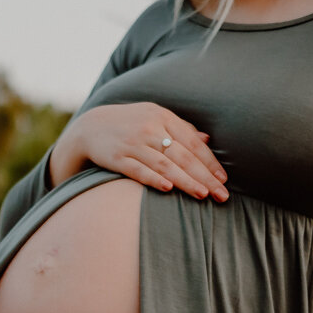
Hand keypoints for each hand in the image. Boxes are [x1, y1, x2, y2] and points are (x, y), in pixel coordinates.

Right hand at [50, 102, 228, 201]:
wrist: (89, 127)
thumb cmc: (129, 125)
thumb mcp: (154, 118)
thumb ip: (180, 129)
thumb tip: (207, 140)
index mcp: (163, 117)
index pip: (192, 142)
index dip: (209, 161)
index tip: (223, 179)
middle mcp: (150, 128)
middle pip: (183, 156)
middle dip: (204, 176)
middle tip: (221, 195)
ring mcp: (133, 143)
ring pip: (165, 165)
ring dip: (185, 181)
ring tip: (202, 195)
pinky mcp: (117, 158)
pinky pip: (139, 170)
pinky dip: (154, 179)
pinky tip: (169, 190)